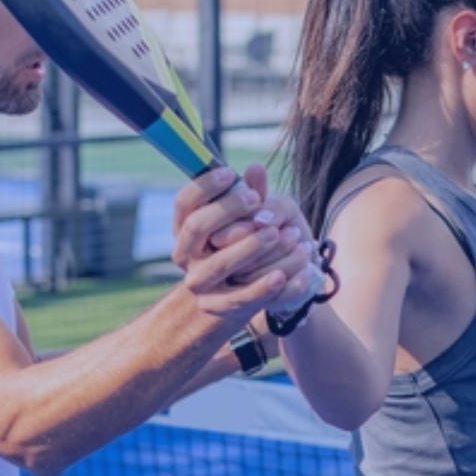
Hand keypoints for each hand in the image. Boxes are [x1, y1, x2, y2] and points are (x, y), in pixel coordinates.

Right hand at [172, 168, 311, 323]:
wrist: (244, 290)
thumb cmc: (247, 241)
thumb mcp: (251, 216)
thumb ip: (253, 193)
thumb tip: (256, 169)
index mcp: (186, 228)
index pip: (184, 203)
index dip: (205, 186)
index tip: (231, 173)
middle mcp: (185, 254)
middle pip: (197, 227)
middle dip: (227, 210)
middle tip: (258, 200)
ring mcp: (200, 282)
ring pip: (221, 263)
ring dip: (254, 248)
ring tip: (289, 235)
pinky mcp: (218, 306)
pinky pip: (243, 296)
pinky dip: (268, 285)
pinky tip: (291, 273)